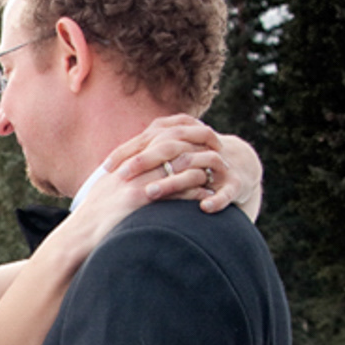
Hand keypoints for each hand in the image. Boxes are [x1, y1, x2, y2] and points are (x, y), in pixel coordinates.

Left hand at [103, 115, 261, 216]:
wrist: (239, 166)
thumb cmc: (193, 166)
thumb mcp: (171, 159)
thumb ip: (144, 161)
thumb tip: (105, 172)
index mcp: (182, 137)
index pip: (150, 139)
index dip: (127, 152)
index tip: (106, 168)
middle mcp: (199, 146)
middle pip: (169, 147)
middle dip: (144, 161)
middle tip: (123, 176)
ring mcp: (218, 163)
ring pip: (195, 166)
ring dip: (172, 181)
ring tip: (151, 193)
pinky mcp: (235, 182)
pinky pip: (227, 191)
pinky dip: (217, 199)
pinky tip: (203, 207)